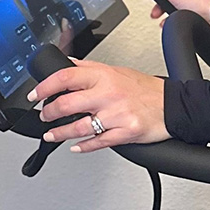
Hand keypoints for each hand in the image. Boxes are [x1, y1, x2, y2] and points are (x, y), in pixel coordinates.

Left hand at [28, 59, 169, 152]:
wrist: (174, 106)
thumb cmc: (146, 89)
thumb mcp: (116, 71)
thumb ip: (89, 67)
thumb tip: (66, 62)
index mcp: (105, 75)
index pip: (66, 77)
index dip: (45, 87)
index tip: (35, 95)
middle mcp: (109, 93)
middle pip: (67, 104)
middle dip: (49, 113)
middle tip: (44, 117)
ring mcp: (117, 114)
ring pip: (79, 127)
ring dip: (60, 133)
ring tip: (52, 135)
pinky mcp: (125, 132)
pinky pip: (98, 142)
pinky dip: (83, 146)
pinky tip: (76, 146)